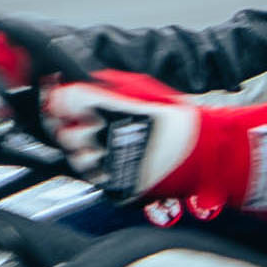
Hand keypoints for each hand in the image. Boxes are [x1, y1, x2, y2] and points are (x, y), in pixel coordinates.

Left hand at [44, 71, 266, 220]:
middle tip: (91, 124)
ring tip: (110, 144)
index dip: (60, 100)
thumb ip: (108, 83)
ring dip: (87, 151)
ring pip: (76, 159)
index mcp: (106, 108)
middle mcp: (103, 137)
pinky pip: (95, 179)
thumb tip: (81, 79)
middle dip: (74, 127)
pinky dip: (102, 171)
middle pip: (63, 131)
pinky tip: (119, 161)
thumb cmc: (178, 118)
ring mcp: (108, 165)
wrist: (206, 154)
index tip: (64, 100)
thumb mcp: (142, 88)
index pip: (61, 101)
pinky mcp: (116, 188)